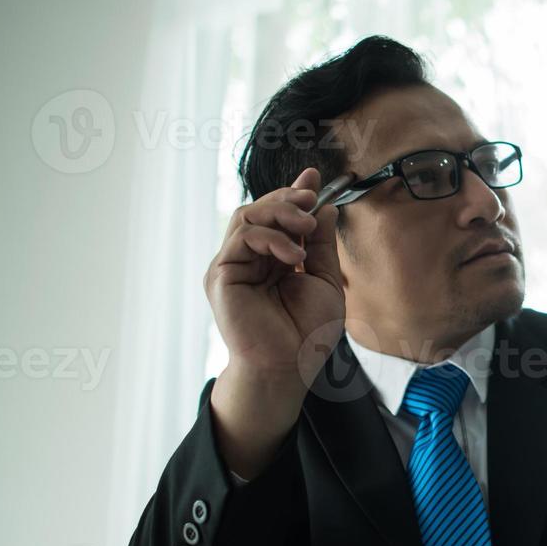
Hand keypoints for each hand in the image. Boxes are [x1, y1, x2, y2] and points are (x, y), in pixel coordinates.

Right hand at [204, 168, 345, 476]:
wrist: (289, 368)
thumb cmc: (307, 333)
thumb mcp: (324, 279)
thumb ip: (320, 243)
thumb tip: (325, 205)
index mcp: (272, 259)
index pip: (279, 216)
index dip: (294, 193)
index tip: (316, 178)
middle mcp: (249, 259)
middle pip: (261, 209)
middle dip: (288, 198)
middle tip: (312, 198)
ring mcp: (232, 265)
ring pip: (247, 216)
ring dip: (280, 211)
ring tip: (307, 226)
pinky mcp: (221, 275)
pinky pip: (242, 238)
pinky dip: (270, 237)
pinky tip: (293, 254)